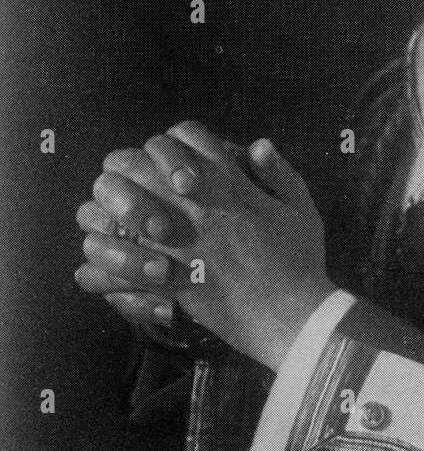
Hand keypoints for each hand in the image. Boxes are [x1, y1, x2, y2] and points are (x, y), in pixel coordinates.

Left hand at [76, 121, 335, 371]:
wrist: (293, 314)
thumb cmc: (301, 262)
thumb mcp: (300, 208)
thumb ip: (279, 172)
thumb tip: (258, 144)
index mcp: (226, 183)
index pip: (183, 136)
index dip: (171, 144)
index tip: (172, 164)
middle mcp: (195, 206)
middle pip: (134, 164)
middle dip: (125, 172)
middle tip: (129, 189)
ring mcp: (178, 244)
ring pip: (114, 214)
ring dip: (105, 220)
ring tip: (108, 230)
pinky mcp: (169, 282)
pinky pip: (117, 271)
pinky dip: (100, 272)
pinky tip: (95, 274)